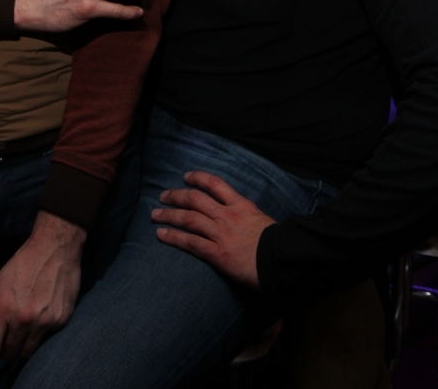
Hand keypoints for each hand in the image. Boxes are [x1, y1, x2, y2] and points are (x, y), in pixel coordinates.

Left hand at [0, 210, 85, 363]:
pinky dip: (42, 332)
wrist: (55, 248)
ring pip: (28, 351)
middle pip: (9, 354)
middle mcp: (24, 319)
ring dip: (22, 345)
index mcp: (4, 309)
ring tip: (24, 331)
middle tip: (7, 340)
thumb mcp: (0, 283)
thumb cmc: (25, 262)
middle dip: (5, 350)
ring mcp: (44, 322)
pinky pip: (47, 337)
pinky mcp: (61, 320)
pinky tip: (42, 314)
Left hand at [151, 171, 275, 288]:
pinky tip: (161, 235)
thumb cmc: (277, 242)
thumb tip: (238, 215)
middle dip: (177, 195)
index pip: (215, 184)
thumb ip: (246, 214)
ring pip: (189, 218)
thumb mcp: (262, 219)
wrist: (282, 261)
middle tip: (163, 195)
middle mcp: (227, 216)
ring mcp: (220, 234)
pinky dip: (174, 237)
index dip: (198, 178)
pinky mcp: (217, 254)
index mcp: (240, 205)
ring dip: (169, 215)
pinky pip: (191, 242)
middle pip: (195, 199)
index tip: (186, 176)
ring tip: (155, 214)